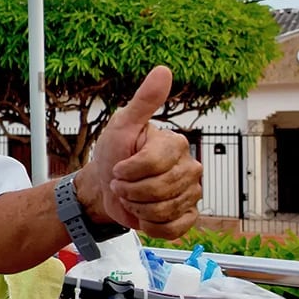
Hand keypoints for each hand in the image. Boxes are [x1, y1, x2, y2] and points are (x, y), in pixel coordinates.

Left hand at [77, 66, 202, 239]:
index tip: (117, 167)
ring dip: (138, 207)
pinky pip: (174, 228)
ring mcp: (192, 193)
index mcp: (176, 144)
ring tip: (132, 196)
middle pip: (160, 189)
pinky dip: (151, 225)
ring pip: (165, 210)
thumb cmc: (113, 154)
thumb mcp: (122, 125)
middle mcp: (190, 167)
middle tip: (122, 184)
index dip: (127, 170)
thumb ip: (144, 101)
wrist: (105, 187)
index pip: (154, 164)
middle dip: (130, 190)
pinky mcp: (189, 215)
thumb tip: (163, 70)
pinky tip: (144, 214)